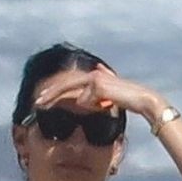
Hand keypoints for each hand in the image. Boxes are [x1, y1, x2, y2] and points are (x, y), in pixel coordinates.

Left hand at [32, 68, 166, 125]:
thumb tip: (80, 99)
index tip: (45, 98)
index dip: (57, 90)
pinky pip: (86, 100)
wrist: (144, 100)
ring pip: (72, 90)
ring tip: (41, 103)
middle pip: (67, 83)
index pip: (72, 83)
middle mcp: (94, 74)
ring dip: (57, 96)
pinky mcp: (99, 84)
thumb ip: (95, 96)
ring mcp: (96, 78)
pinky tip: (100, 106)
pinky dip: (90, 105)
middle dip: (51, 92)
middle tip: (37, 101)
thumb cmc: (129, 101)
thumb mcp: (109, 100)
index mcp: (96, 77)